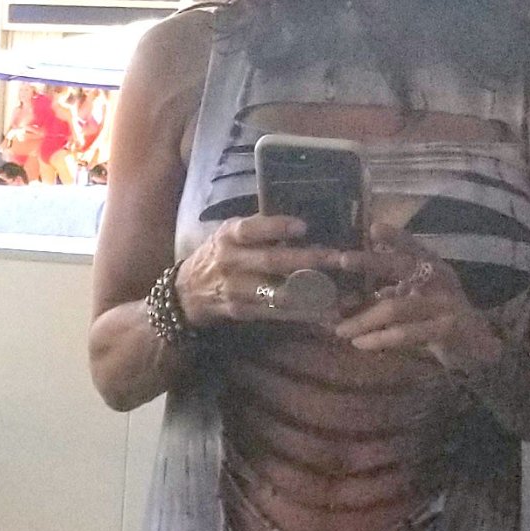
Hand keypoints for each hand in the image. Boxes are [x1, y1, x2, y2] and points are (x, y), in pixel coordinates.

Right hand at [172, 211, 364, 327]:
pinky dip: (304, 313)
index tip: (303, 225)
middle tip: (338, 257)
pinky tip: (327, 311)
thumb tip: (302, 217)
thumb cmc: (218, 255)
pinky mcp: (243, 312)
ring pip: (278, 292)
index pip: (251, 229)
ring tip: (343, 291)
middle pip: (271, 261)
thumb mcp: (229, 235)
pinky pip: (278, 313)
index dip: (276, 227)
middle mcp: (231, 262)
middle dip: (308, 259)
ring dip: (312, 292)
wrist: (186, 293)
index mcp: (228, 236)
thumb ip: (258, 228)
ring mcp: (236, 290)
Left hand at [334, 226, 497, 368]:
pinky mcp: (447, 329)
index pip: (413, 247)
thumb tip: (349, 297)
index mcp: (433, 268)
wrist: (478, 348)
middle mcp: (441, 280)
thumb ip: (392, 294)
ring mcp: (445, 304)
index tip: (374, 228)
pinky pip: (405, 333)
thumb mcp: (418, 300)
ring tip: (340, 330)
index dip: (396, 237)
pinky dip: (379, 338)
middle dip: (371, 261)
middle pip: (403, 266)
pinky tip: (360, 343)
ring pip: (396, 307)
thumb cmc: (441, 319)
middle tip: (342, 259)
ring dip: (364, 319)